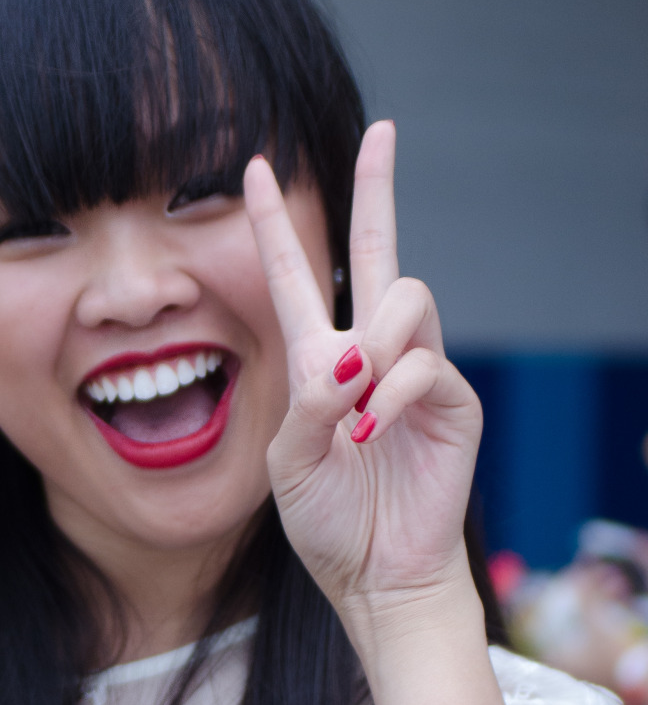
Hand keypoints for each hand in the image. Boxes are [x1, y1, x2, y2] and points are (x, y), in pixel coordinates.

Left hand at [243, 122, 483, 636]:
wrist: (375, 574)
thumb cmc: (328, 522)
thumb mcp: (287, 461)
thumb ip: (307, 403)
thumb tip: (353, 356)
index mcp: (319, 362)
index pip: (296, 277)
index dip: (272, 224)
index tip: (251, 167)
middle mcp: (370, 353)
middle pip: (379, 249)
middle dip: (378, 187)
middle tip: (382, 129)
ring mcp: (417, 371)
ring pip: (408, 296)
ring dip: (377, 341)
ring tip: (356, 405)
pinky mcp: (453, 399)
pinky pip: (424, 362)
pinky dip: (392, 394)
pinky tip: (374, 431)